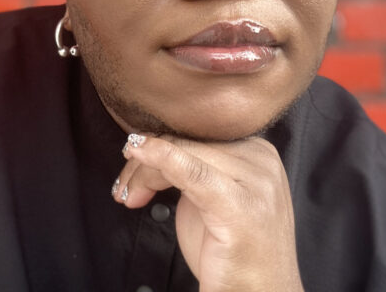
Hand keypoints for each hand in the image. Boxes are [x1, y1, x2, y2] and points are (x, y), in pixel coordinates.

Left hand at [112, 135, 303, 291]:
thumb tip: (145, 141)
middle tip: (123, 188)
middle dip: (143, 161)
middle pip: (185, 141)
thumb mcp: (210, 197)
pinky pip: (193, 172)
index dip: (155, 144)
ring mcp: (256, 181)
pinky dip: (161, 159)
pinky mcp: (241, 206)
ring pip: (181, 153)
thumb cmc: (232, 253)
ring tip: (128, 196)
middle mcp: (261, 159)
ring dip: (143, 172)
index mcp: (256, 150)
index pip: (194, 133)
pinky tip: (137, 154)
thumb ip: (190, 165)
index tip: (129, 163)